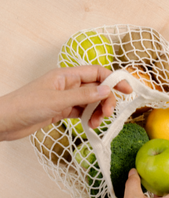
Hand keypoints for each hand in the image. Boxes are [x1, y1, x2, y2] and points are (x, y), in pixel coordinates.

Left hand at [0, 66, 132, 140]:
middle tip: (107, 114)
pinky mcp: (62, 110)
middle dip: (106, 100)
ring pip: (91, 101)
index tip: (127, 90)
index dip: (114, 80)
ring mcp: (65, 97)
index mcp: (66, 75)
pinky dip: (89, 118)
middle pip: (97, 88)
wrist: (5, 121)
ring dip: (98, 111)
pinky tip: (90, 125)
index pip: (97, 73)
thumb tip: (107, 90)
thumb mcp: (57, 101)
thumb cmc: (25, 106)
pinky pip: (83, 111)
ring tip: (96, 123)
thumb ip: (83, 95)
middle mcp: (68, 84)